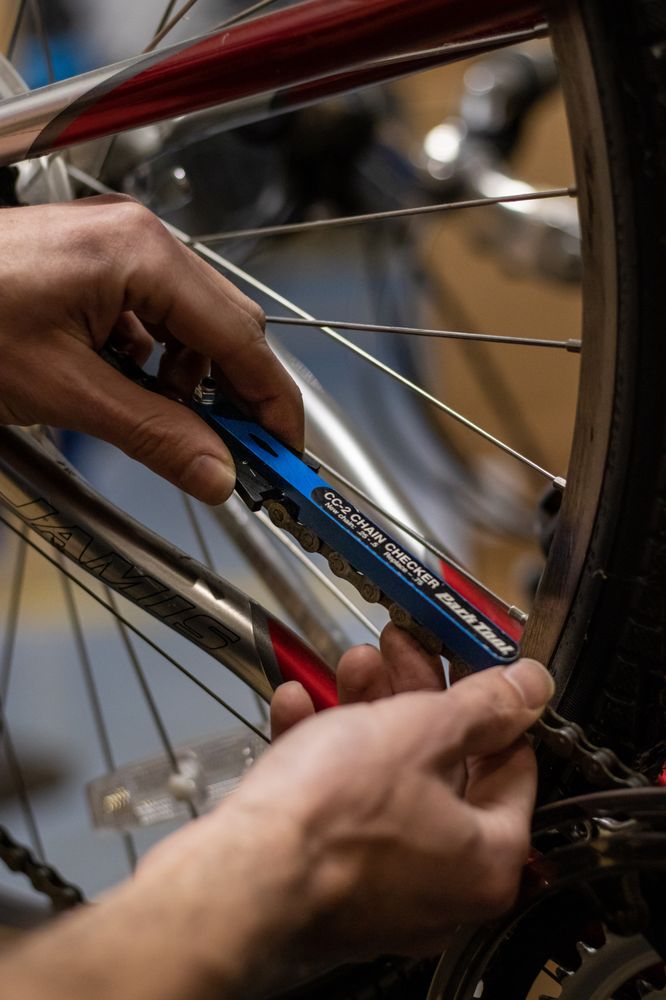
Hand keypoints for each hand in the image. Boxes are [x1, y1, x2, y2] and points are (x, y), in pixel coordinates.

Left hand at [0, 198, 302, 502]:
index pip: (242, 339)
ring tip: (165, 423)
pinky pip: (155, 320)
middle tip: (236, 454)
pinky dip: (158, 365)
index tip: (286, 453)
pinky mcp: (98, 268)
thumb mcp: (62, 390)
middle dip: (234, 395)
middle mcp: (140, 242)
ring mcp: (119, 251)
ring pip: (193, 326)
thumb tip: (216, 472)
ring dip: (192, 382)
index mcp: (141, 256)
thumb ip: (152, 434)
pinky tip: (131, 391)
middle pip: (226, 328)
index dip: (272, 404)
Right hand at [137, 632, 552, 993]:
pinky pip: (337, 805)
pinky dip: (322, 752)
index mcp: (486, 858)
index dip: (489, 701)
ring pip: (385, 779)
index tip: (463, 663)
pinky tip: (299, 709)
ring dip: (365, 712)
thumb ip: (483, 706)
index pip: (511, 764)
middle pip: (442, 767)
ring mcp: (379, 886)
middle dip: (413, 695)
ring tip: (349, 667)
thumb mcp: (423, 733)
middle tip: (399, 653)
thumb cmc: (332, 821)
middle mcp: (441, 885)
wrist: (239, 878)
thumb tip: (529, 688)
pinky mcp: (325, 879)